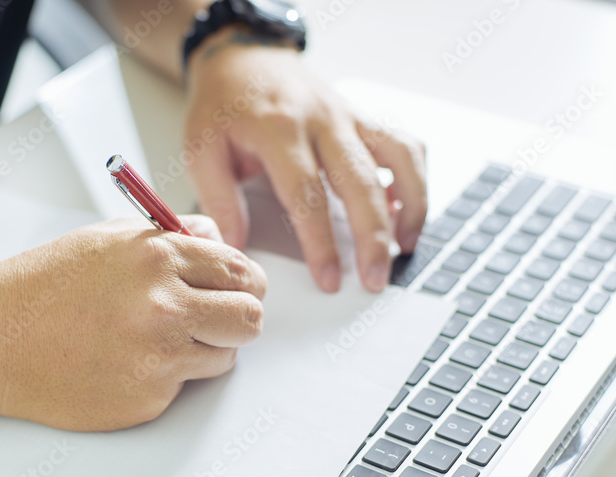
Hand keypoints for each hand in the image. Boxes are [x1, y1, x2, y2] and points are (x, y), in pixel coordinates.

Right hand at [0, 216, 266, 431]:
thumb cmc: (46, 285)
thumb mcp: (110, 239)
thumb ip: (173, 237)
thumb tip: (220, 242)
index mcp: (158, 258)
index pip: (241, 271)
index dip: (245, 282)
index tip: (238, 289)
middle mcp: (164, 307)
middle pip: (250, 319)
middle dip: (240, 317)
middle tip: (219, 318)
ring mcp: (157, 358)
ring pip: (225, 357)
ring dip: (205, 349)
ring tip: (160, 340)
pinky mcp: (147, 400)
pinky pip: (184, 387)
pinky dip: (167, 377)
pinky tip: (127, 363)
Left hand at [183, 30, 427, 292]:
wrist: (244, 57)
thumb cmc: (223, 105)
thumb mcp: (200, 148)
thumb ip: (218, 199)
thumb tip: (236, 247)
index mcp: (278, 129)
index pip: (307, 194)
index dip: (321, 242)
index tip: (329, 280)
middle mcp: (322, 120)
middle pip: (361, 182)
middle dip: (373, 237)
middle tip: (375, 280)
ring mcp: (349, 116)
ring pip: (398, 158)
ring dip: (410, 206)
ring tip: (405, 247)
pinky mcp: (365, 117)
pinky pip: (406, 145)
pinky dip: (415, 180)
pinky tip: (405, 212)